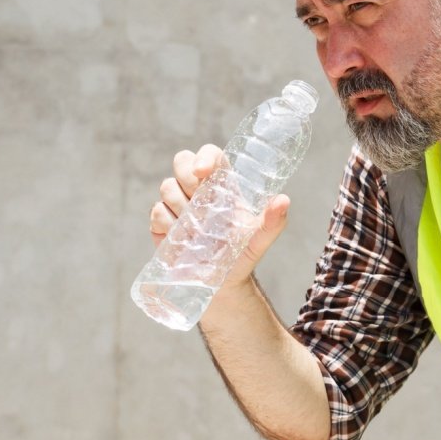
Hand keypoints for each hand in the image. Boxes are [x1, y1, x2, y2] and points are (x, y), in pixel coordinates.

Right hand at [149, 143, 291, 287]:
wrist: (220, 285)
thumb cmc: (241, 255)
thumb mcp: (260, 239)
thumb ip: (273, 221)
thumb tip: (283, 201)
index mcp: (222, 185)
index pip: (210, 155)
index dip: (204, 157)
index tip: (203, 172)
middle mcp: (198, 190)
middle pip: (182, 161)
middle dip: (186, 178)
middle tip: (198, 201)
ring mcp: (177, 204)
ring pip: (167, 187)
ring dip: (181, 208)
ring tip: (197, 231)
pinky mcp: (162, 222)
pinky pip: (157, 212)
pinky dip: (169, 226)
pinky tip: (183, 241)